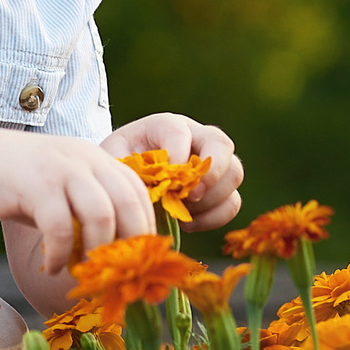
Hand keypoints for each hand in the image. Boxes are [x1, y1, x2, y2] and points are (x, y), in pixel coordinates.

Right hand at [0, 128, 157, 275]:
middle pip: (128, 204)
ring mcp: (62, 170)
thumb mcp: (62, 188)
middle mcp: (86, 159)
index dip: (144, 229)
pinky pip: (60, 228)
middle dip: (128, 246)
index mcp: (97, 158)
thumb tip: (114, 258)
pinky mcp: (36, 185)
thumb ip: (88, 211)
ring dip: (95, 253)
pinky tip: (51, 267)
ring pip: (101, 216)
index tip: (136, 260)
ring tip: (82, 272)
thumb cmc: (17, 180)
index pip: (138, 192)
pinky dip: (60, 255)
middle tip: (116, 274)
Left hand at [102, 112, 244, 231]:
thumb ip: (125, 170)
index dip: (177, 152)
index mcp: (165, 125)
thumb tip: (148, 191)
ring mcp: (213, 162)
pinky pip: (232, 202)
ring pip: (234, 173)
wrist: (129, 175)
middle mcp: (196, 137)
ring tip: (185, 211)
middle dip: (210, 173)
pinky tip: (189, 223)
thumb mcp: (115, 161)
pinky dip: (215, 216)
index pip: (178, 130)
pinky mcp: (220, 187)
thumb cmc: (120, 164)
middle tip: (190, 196)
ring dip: (213, 197)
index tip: (167, 179)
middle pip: (221, 145)